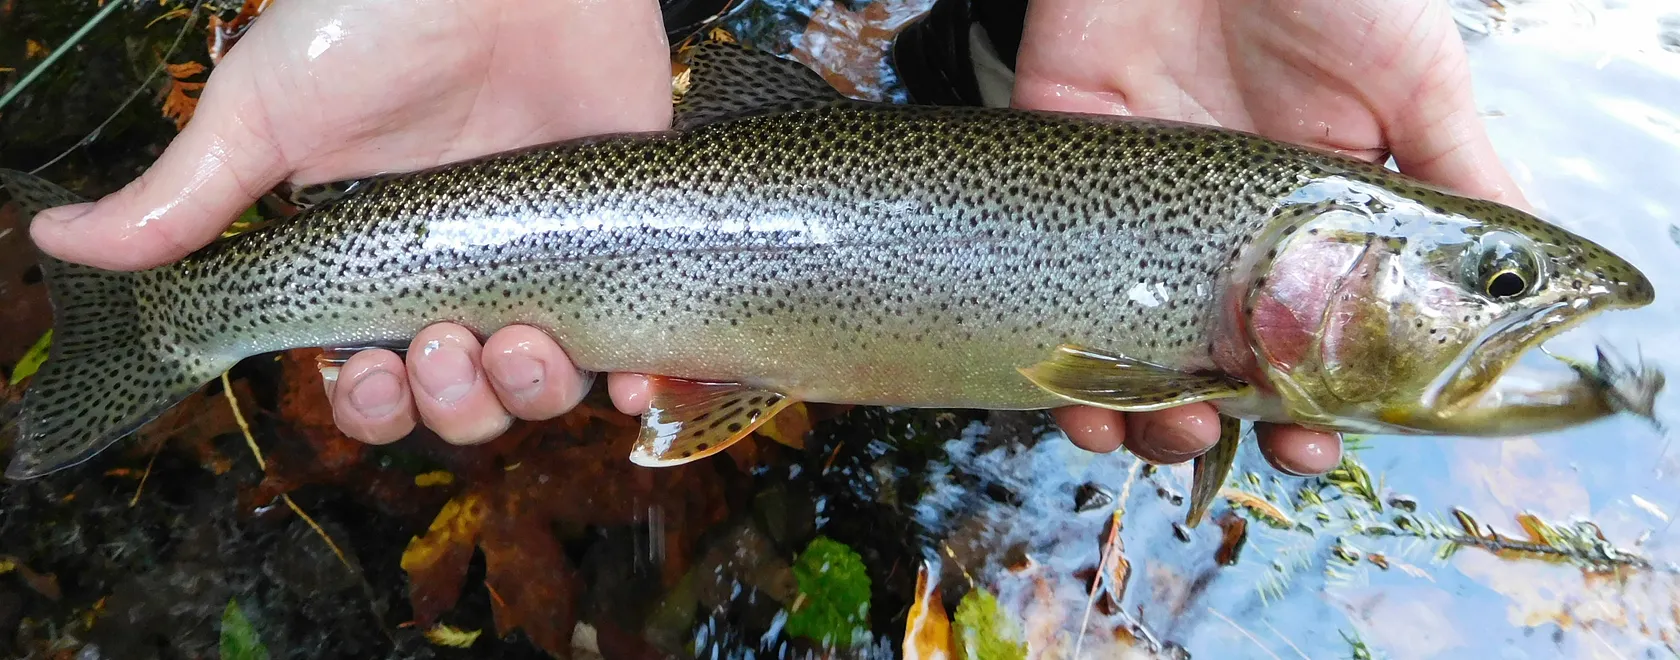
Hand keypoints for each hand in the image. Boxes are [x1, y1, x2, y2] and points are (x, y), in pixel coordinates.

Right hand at [26, 0, 673, 444]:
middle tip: (453, 344)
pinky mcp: (624, 227)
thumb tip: (54, 242)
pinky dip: (642, 383)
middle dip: (454, 405)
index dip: (372, 406)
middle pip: (461, 397)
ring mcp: (548, 250)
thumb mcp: (267, 108)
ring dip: (532, 394)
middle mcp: (463, 267)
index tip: (374, 379)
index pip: (373, 372)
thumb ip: (183, 195)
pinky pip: (642, 337)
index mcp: (377, 257)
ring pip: (545, 381)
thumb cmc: (378, 15)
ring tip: (525, 344)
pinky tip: (633, 390)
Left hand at [1015, 0, 1527, 474]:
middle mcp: (1218, 219)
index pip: (1303, 333)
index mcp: (1305, 211)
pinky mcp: (1065, 158)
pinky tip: (1075, 394)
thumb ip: (1457, 175)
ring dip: (1133, 410)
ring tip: (1152, 431)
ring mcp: (1139, 197)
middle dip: (1211, 424)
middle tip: (1218, 443)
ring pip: (1122, 337)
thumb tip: (1522, 274)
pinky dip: (1052, 348)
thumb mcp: (1415, 79)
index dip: (1310, 403)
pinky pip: (1048, 272)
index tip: (1312, 447)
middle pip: (1205, 354)